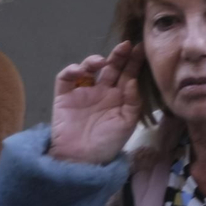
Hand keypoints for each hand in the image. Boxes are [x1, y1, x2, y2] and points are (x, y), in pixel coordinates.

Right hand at [50, 41, 143, 164]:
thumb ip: (132, 101)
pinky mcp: (64, 97)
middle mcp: (102, 92)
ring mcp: (82, 93)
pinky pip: (65, 79)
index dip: (133, 61)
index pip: (127, 74)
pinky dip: (71, 70)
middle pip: (110, 67)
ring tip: (101, 63)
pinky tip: (81, 71)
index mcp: (119, 97)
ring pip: (88, 68)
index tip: (141, 48)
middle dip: (118, 55)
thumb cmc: (107, 143)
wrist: (81, 159)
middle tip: (125, 46)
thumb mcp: (127, 123)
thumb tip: (131, 80)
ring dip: (94, 60)